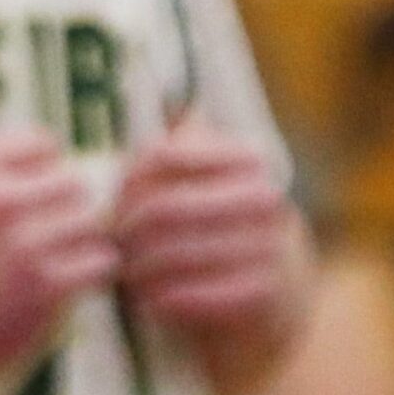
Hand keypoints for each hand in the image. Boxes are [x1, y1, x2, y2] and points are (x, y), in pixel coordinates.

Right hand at [0, 132, 118, 391]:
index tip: (44, 202)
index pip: (42, 146)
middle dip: (67, 210)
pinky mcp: (44, 288)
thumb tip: (38, 170)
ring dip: (83, 243)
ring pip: (90, 221)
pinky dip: (94, 274)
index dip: (48, 175)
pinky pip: (100, 262)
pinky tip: (73, 288)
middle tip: (58, 240)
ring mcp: (20, 241)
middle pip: (71, 182)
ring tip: (66, 266)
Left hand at [112, 119, 305, 364]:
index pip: (164, 156)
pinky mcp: (264, 296)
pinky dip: (163, 299)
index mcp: (249, 158)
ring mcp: (270, 247)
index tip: (114, 200)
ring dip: (140, 266)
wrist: (283, 297)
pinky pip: (196, 294)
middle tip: (110, 242)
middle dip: (128, 228)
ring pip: (177, 253)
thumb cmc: (228, 226)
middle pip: (166, 207)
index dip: (128, 180)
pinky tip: (148, 300)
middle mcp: (265, 198)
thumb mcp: (213, 178)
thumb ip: (178, 149)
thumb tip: (133, 94)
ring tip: (124, 271)